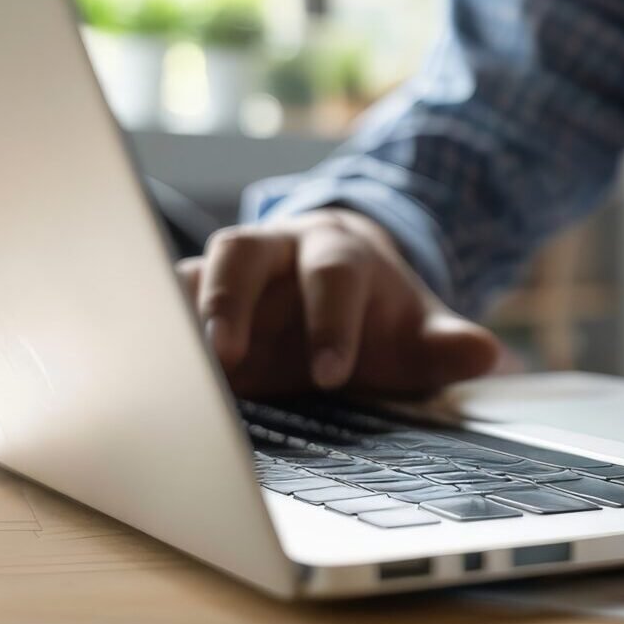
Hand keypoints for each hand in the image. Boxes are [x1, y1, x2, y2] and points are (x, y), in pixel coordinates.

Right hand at [176, 209, 500, 397]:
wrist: (337, 285)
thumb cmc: (375, 316)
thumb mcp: (415, 332)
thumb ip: (445, 345)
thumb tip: (488, 354)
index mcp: (338, 254)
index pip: (333, 277)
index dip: (332, 321)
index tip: (330, 373)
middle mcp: (275, 251)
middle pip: (243, 252)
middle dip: (231, 300)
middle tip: (226, 357)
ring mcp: (227, 272)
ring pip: (191, 270)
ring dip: (178, 312)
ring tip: (169, 366)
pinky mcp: (190, 297)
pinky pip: (160, 301)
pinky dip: (148, 327)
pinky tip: (135, 366)